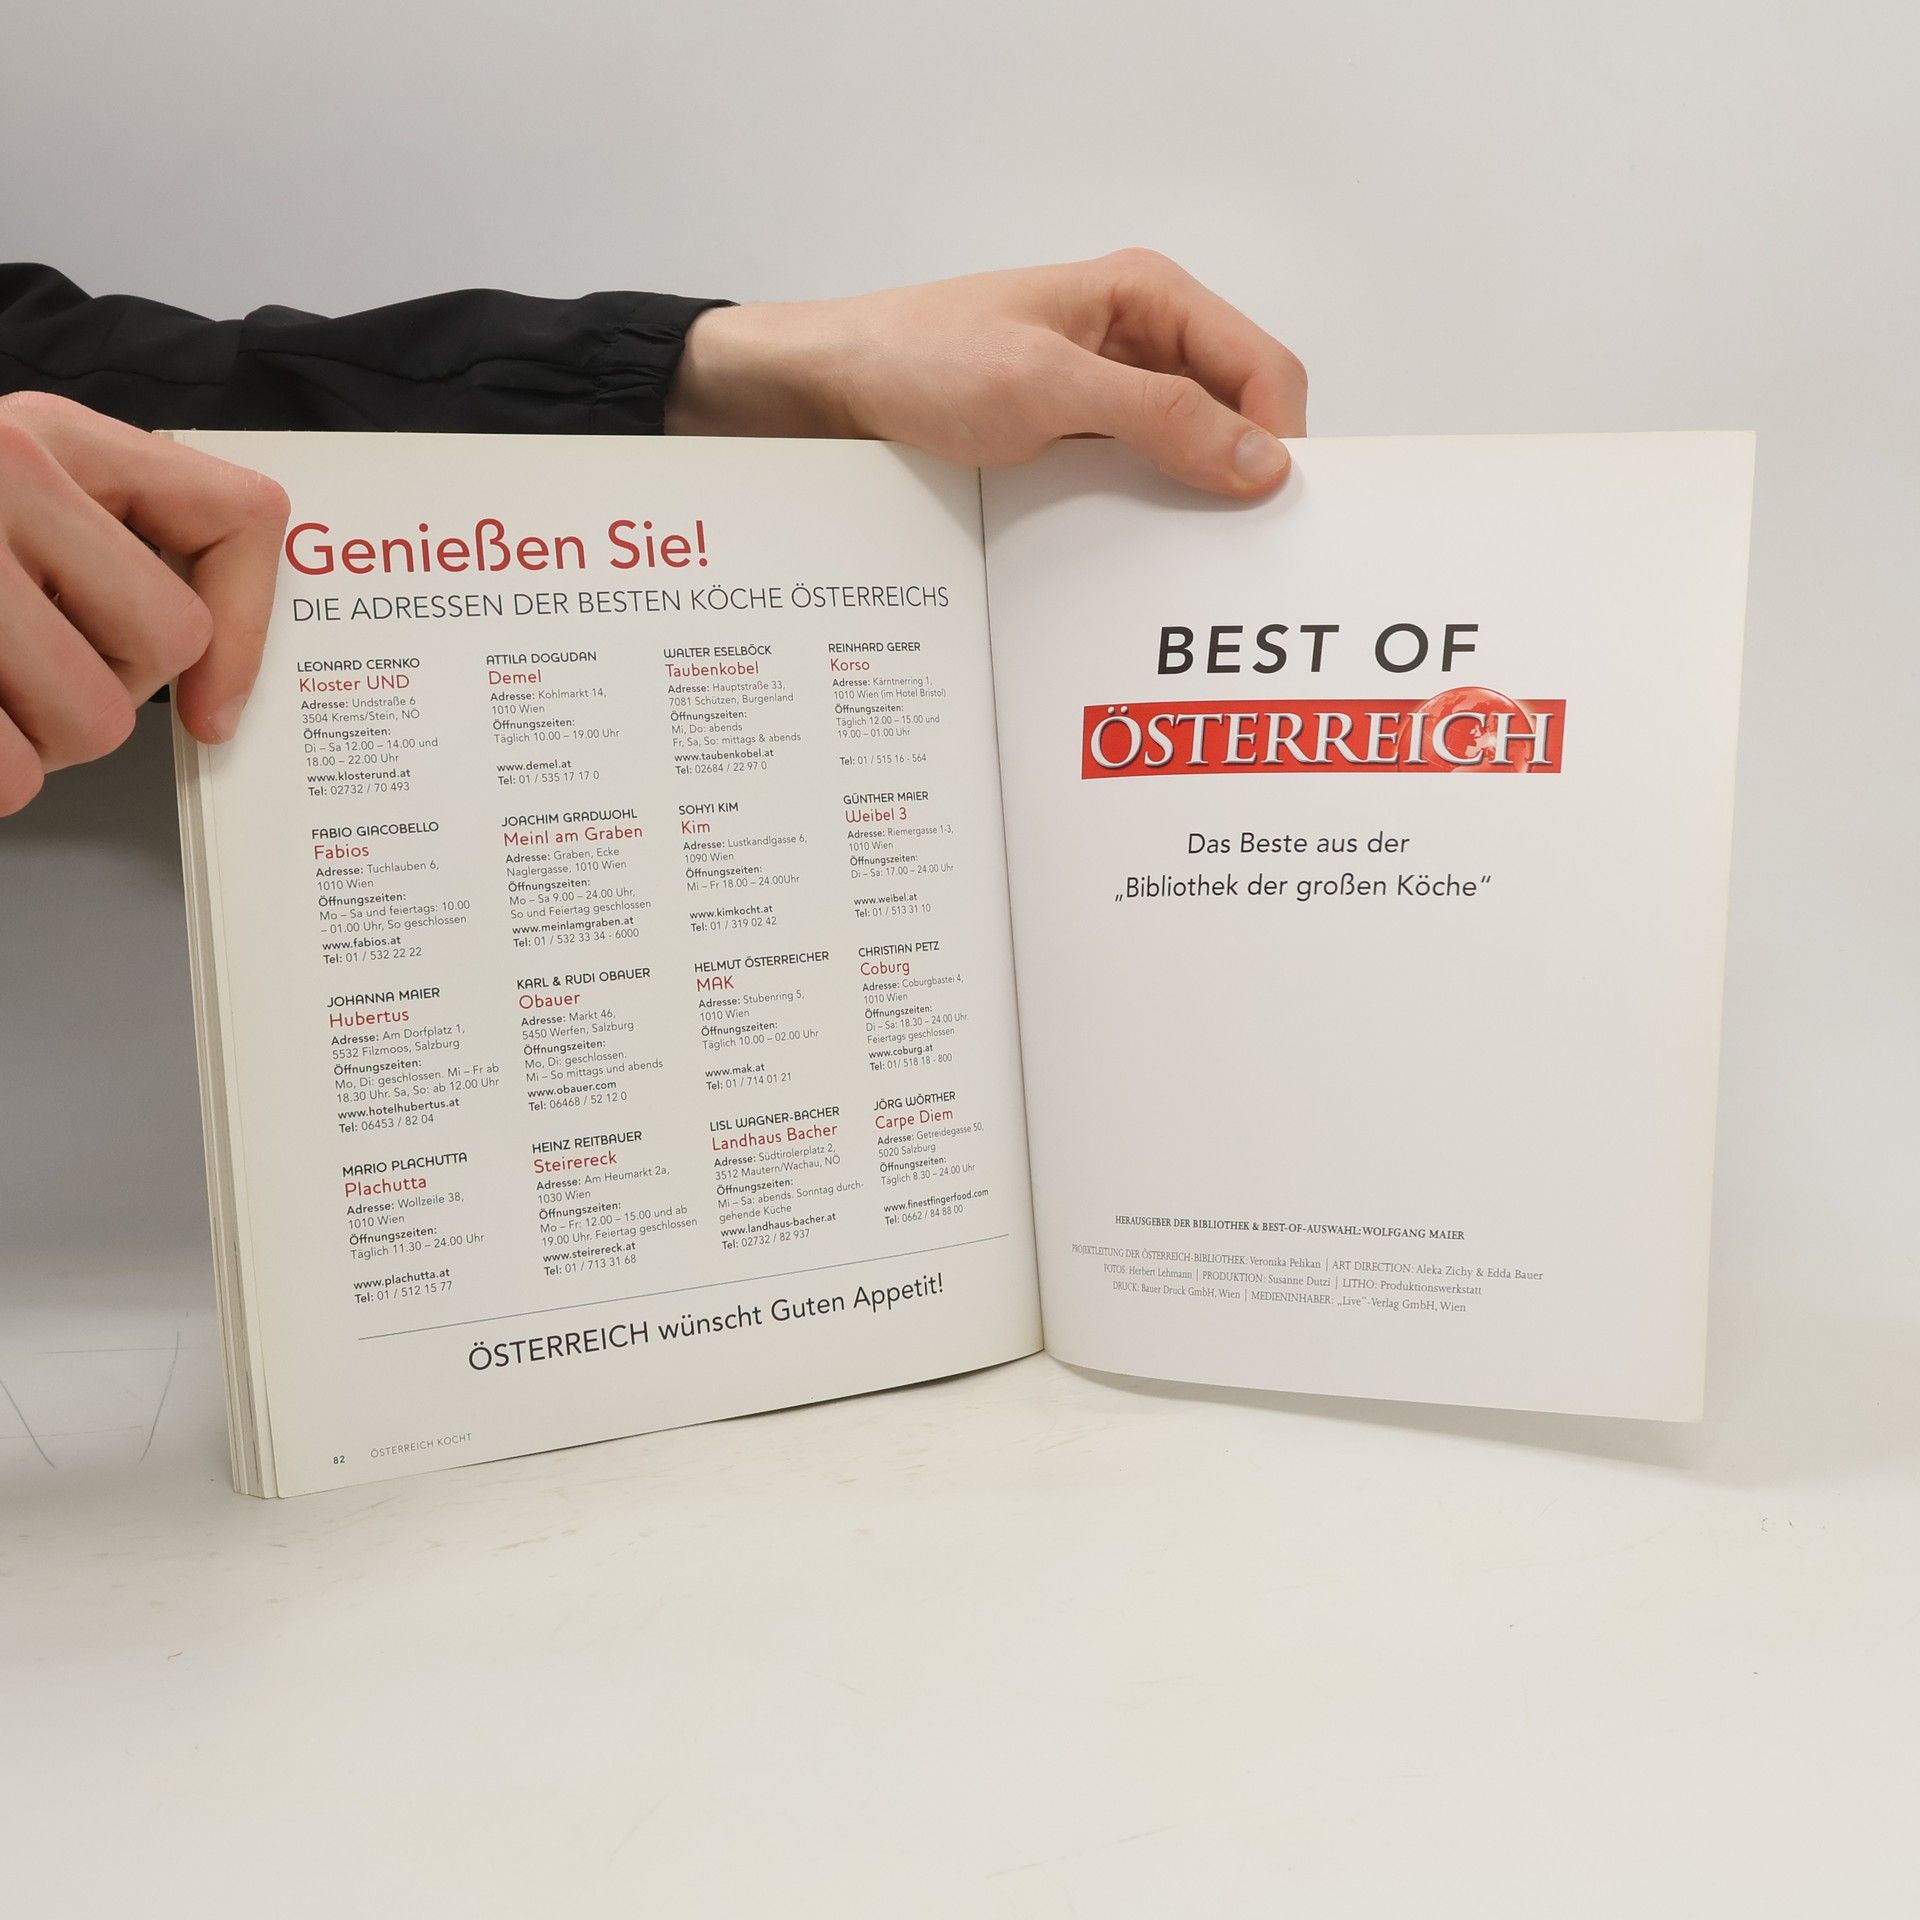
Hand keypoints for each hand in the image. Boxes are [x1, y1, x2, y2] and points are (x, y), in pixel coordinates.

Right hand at [0, 391, 288, 815]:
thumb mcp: (5, 495)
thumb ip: (100, 547)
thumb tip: (214, 682)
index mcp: (45, 435)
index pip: (237, 516)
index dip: (248, 625)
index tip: (212, 704)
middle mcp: (2, 471)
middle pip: (163, 644)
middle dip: (104, 690)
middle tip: (19, 676)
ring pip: (92, 722)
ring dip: (32, 743)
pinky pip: (8, 773)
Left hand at [665, 250, 1306, 495]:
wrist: (831, 389)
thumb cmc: (922, 360)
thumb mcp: (1047, 387)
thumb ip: (1159, 419)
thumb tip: (1260, 461)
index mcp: (1150, 298)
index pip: (1264, 369)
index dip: (1283, 441)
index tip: (1276, 514)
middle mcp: (1141, 341)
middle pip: (1238, 415)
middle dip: (1246, 477)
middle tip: (1242, 552)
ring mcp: (1109, 394)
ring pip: (1192, 454)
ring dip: (1195, 503)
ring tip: (1191, 560)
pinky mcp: (1077, 439)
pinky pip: (1140, 478)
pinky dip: (1148, 513)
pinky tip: (1137, 551)